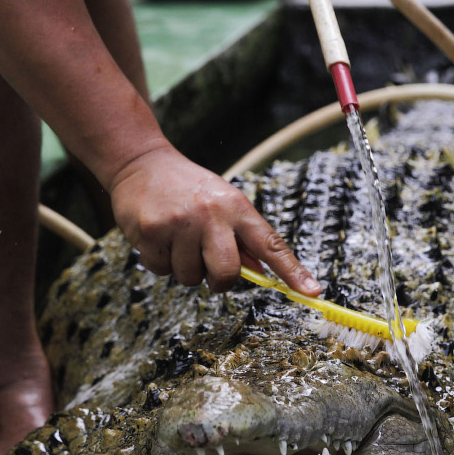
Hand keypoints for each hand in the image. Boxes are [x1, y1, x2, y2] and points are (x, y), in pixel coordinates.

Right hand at [110, 145, 320, 295]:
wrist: (141, 162)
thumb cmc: (188, 188)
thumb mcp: (223, 202)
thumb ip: (240, 236)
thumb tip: (259, 273)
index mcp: (236, 207)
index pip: (271, 244)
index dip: (293, 271)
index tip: (313, 292)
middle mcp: (211, 214)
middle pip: (226, 273)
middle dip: (218, 281)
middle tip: (207, 266)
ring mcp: (180, 223)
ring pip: (190, 277)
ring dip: (183, 267)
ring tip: (177, 238)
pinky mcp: (151, 231)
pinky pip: (161, 270)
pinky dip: (159, 261)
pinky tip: (157, 236)